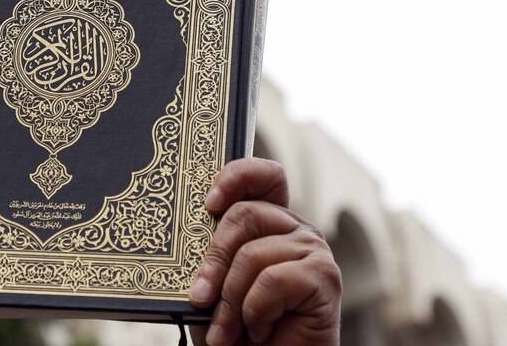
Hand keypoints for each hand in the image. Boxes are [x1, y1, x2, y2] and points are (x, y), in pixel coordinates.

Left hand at [188, 158, 341, 345]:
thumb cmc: (236, 330)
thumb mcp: (212, 284)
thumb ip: (207, 250)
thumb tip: (181, 226)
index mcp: (270, 222)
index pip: (263, 176)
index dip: (236, 176)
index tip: (208, 203)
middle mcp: (295, 229)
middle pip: (245, 214)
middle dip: (214, 260)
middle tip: (199, 298)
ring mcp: (313, 250)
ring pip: (253, 253)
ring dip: (231, 301)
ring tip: (229, 330)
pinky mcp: (325, 277)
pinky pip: (272, 280)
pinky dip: (255, 312)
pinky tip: (261, 331)